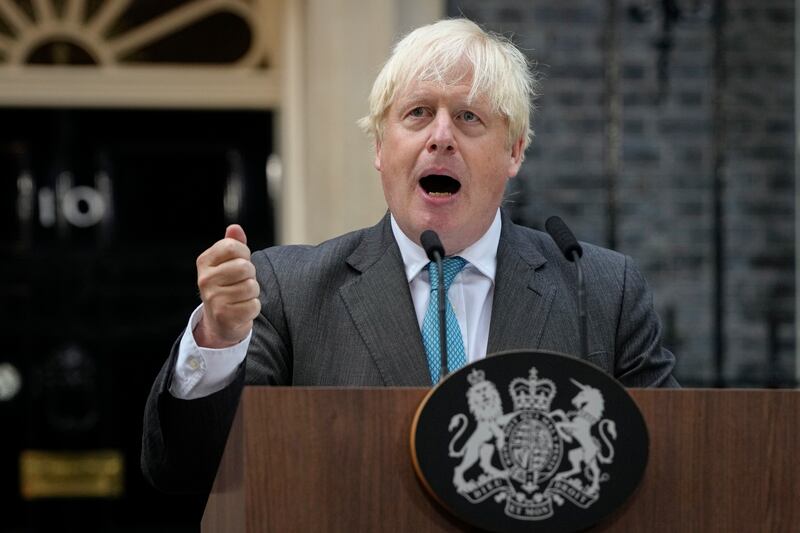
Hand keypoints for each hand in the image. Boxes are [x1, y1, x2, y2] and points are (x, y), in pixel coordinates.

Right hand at [194, 225, 260, 347]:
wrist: (219, 321)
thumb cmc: (228, 285)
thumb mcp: (228, 263)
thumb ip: (233, 244)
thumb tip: (235, 228)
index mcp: (205, 262)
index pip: (233, 246)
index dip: (244, 254)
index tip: (240, 262)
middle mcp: (205, 279)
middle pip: (245, 267)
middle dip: (250, 275)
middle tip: (241, 283)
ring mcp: (213, 298)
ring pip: (251, 287)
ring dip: (252, 293)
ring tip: (241, 297)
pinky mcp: (224, 316)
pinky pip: (253, 305)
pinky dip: (253, 308)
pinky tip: (242, 309)